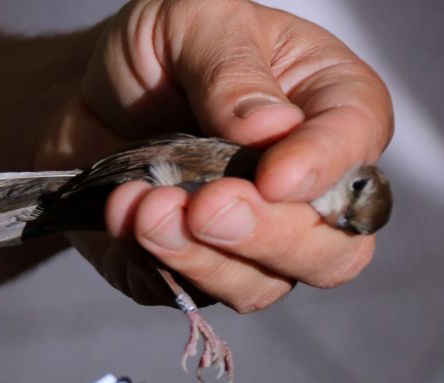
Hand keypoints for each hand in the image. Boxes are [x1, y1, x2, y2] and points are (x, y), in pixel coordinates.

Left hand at [41, 0, 391, 312]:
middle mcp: (304, 188)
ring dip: (199, 259)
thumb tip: (271, 128)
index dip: (323, 171)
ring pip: (258, 287)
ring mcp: (249, 241)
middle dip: (268, 239)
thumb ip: (232, 69)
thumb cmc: (161, 49)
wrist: (85, 91)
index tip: (272, 176)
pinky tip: (121, 214)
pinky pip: (181, 294)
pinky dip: (149, 263)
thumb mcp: (195, 20)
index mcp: (329, 108)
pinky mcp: (188, 271)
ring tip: (144, 207)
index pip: (358, 150)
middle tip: (205, 207)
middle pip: (330, 252)